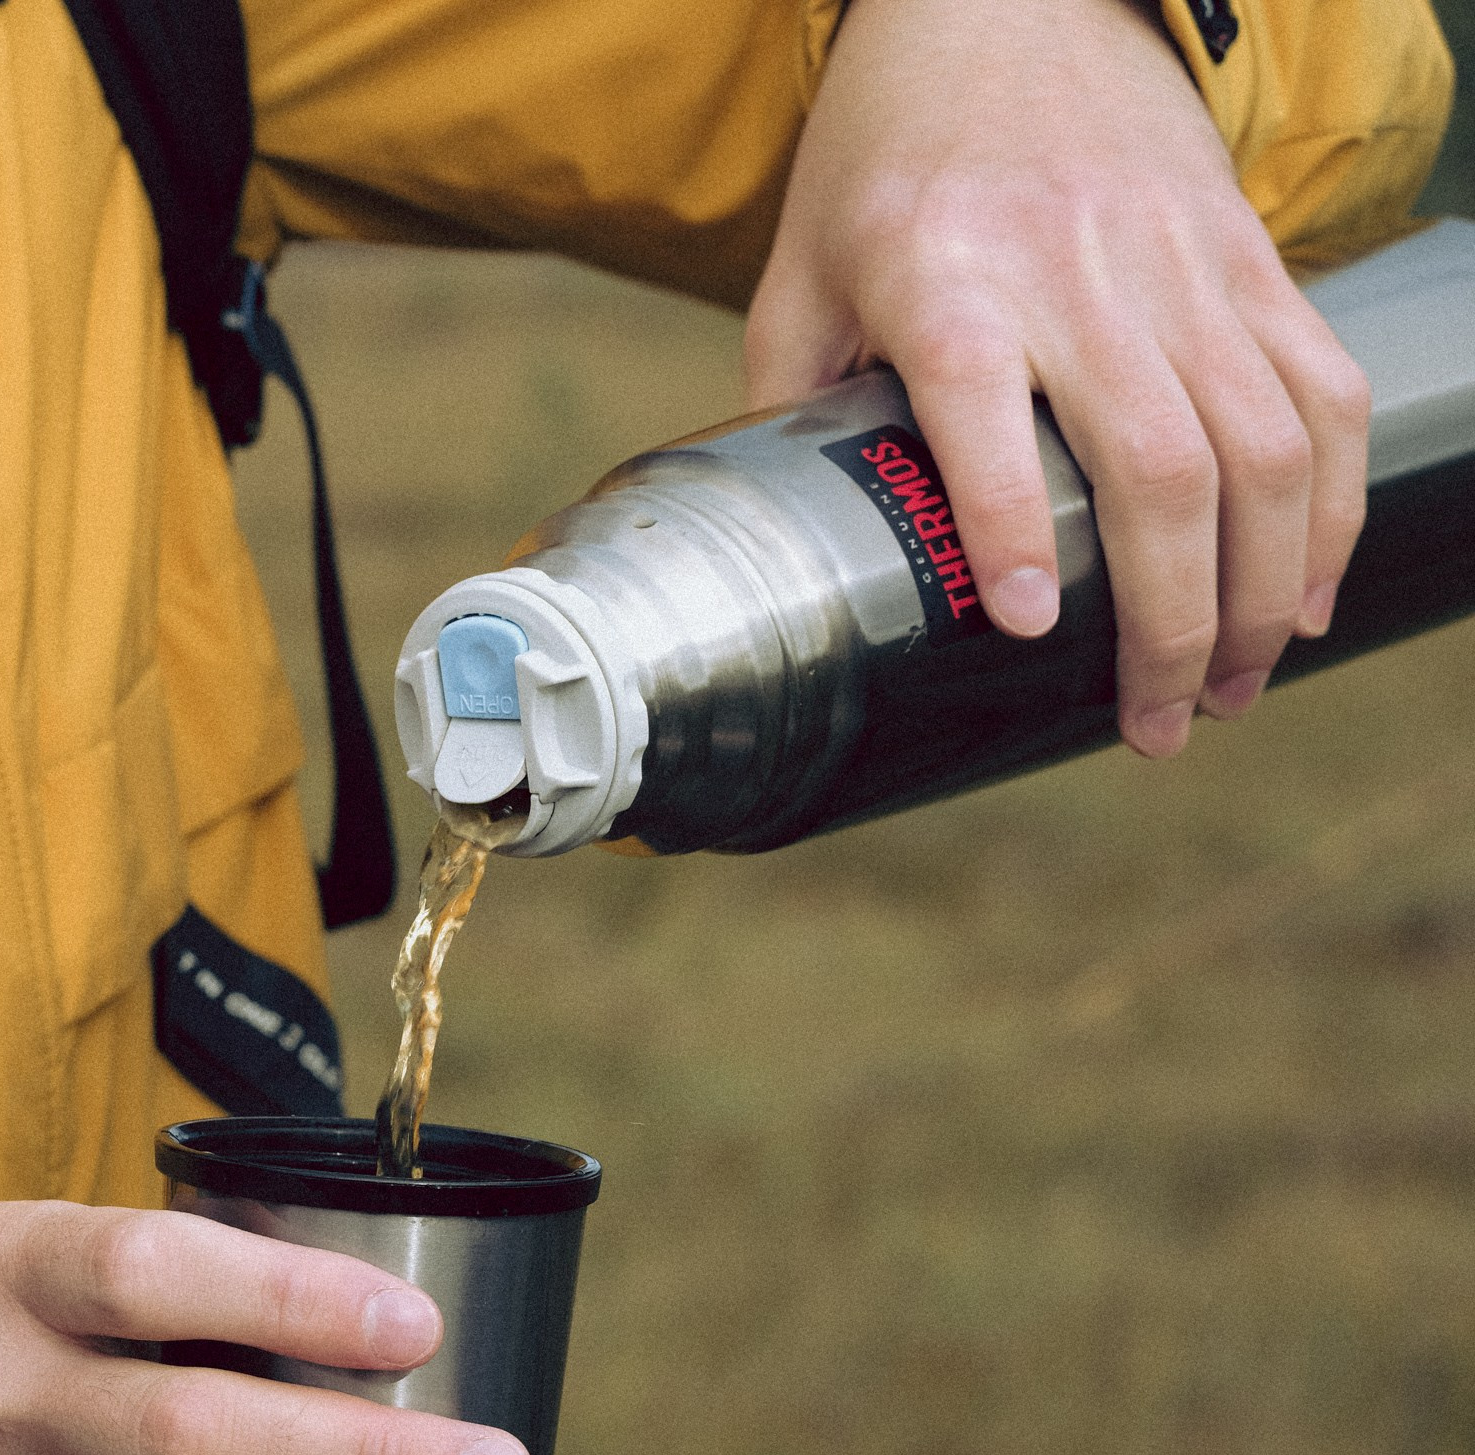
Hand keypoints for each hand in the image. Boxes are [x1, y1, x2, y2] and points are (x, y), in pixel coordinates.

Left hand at [746, 0, 1369, 756]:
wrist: (1010, 6)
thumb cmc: (887, 158)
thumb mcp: (802, 269)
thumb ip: (791, 405)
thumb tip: (781, 548)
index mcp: (942, 273)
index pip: (982, 404)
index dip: (1011, 524)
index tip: (1027, 627)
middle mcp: (1074, 272)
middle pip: (1159, 466)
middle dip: (1168, 620)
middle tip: (1153, 727)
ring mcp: (1179, 267)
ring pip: (1264, 450)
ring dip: (1260, 592)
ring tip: (1226, 690)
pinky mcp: (1249, 261)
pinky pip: (1322, 395)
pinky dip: (1329, 508)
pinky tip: (1301, 596)